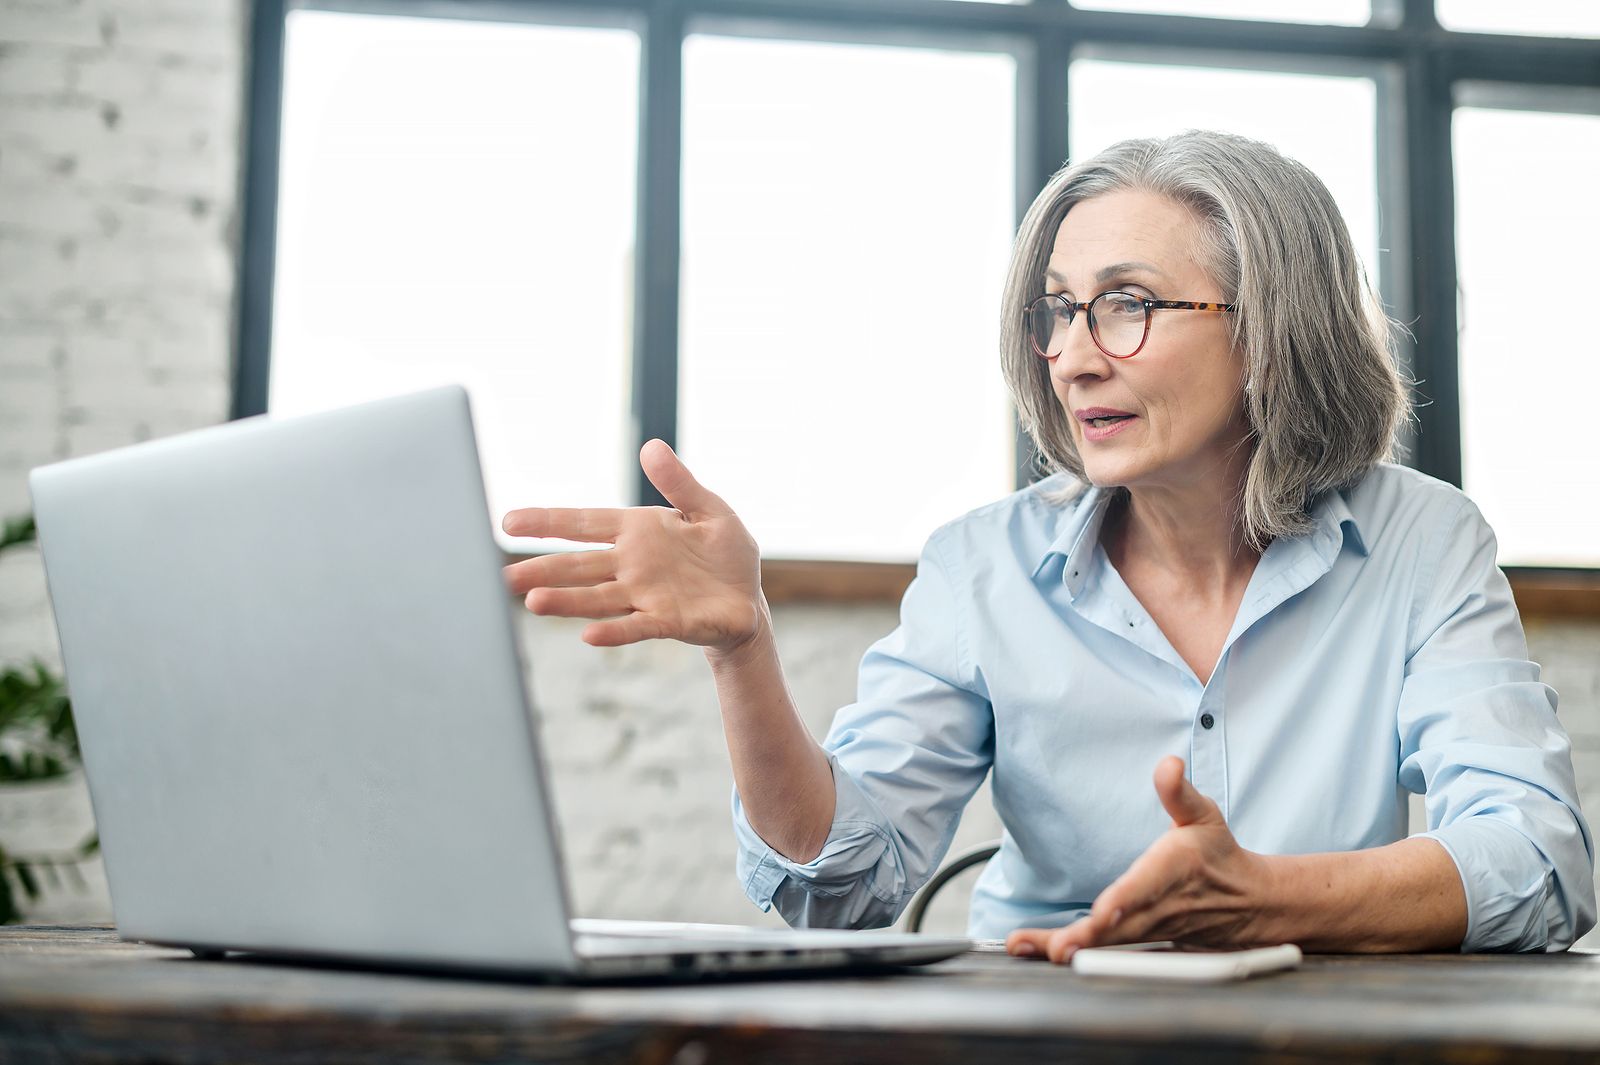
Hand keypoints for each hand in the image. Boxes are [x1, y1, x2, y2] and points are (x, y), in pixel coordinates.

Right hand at [501, 440, 764, 652]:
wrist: (748, 599)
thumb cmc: (725, 553)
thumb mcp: (710, 510)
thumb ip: (679, 483)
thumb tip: (650, 446)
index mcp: (638, 531)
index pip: (584, 523)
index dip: (547, 521)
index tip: (508, 521)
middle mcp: (632, 564)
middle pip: (579, 565)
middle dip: (543, 569)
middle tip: (504, 576)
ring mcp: (645, 595)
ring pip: (597, 598)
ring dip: (567, 601)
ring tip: (533, 603)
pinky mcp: (666, 621)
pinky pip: (635, 626)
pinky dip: (613, 632)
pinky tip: (589, 636)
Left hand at [1005, 755, 1277, 963]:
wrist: (1246, 902)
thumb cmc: (1215, 853)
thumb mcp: (1203, 815)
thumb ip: (1179, 792)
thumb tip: (1169, 764)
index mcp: (1174, 870)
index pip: (1148, 887)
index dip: (1126, 900)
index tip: (1104, 912)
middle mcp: (1160, 906)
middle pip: (1122, 927)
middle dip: (1088, 938)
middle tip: (1057, 947)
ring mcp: (1149, 930)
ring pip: (1109, 945)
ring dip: (1070, 947)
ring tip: (1027, 946)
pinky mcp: (1139, 942)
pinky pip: (1104, 951)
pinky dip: (1073, 952)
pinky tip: (1038, 950)